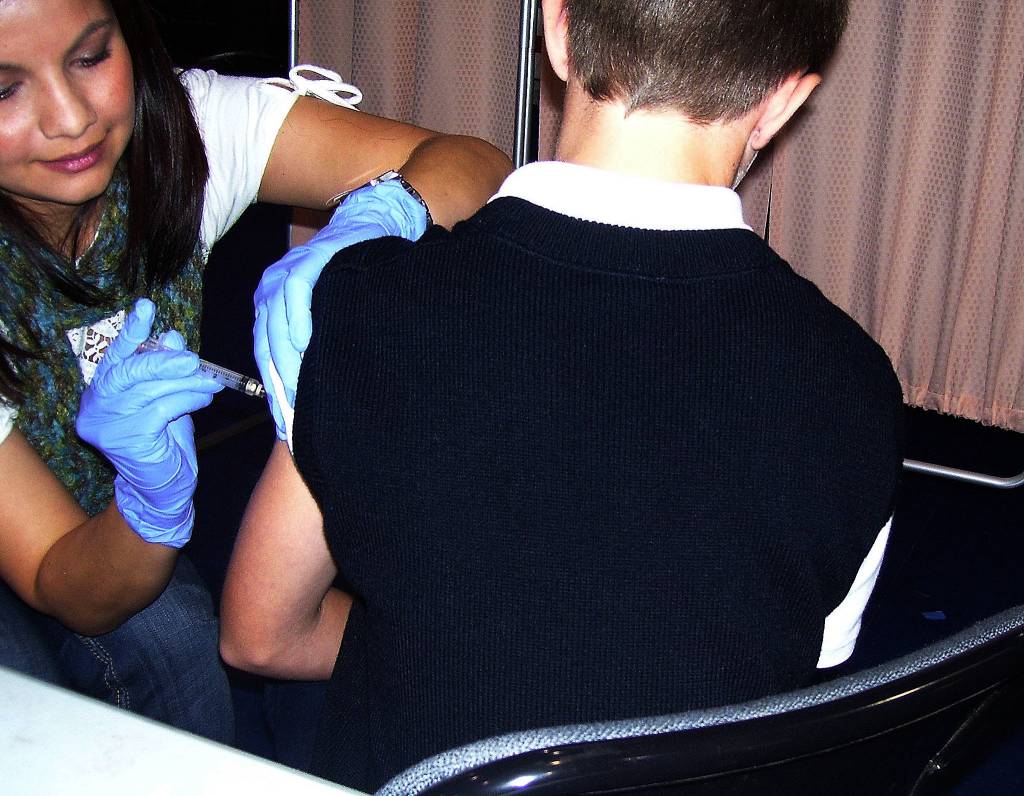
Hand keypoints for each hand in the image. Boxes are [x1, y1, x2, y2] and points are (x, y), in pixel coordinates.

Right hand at [76, 299, 222, 546]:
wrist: (164, 487)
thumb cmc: (164, 439)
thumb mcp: (166, 396)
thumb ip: (165, 369)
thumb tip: (172, 336)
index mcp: (99, 392)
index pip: (114, 357)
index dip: (130, 331)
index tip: (145, 306)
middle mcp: (95, 408)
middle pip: (128, 371)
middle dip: (163, 361)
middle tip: (193, 358)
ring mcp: (107, 426)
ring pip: (150, 389)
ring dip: (186, 381)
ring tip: (210, 381)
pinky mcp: (128, 440)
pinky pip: (163, 408)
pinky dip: (187, 398)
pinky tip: (204, 398)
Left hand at [253, 179, 428, 441]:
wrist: (381, 227)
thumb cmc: (360, 281)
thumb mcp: (333, 318)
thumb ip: (316, 349)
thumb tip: (310, 402)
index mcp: (272, 304)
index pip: (266, 356)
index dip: (275, 393)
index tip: (288, 427)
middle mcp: (272, 287)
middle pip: (266, 345)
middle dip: (280, 386)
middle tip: (296, 421)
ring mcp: (288, 270)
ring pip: (276, 323)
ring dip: (287, 361)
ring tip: (301, 393)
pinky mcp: (311, 256)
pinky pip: (297, 291)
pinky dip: (299, 319)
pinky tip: (306, 345)